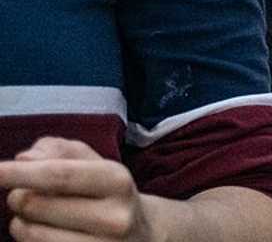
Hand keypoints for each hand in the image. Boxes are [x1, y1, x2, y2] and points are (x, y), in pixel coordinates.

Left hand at [0, 137, 154, 241]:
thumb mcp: (95, 162)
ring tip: (37, 216)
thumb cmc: (106, 192)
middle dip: (18, 195)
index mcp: (117, 181)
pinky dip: (28, 240)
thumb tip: (24, 159)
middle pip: (35, 204)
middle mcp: (113, 218)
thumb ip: (60, 150)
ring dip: (20, 222)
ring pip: (30, 233)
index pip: (58, 176)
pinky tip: (44, 233)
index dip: (20, 173)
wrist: (142, 235)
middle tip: (27, 193)